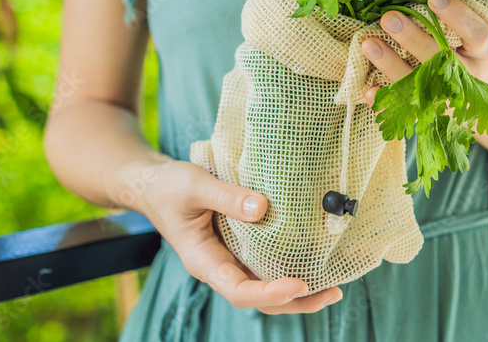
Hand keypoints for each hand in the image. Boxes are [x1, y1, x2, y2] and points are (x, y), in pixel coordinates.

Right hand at [124, 157, 342, 313]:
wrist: (153, 185)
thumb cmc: (169, 186)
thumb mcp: (195, 185)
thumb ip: (227, 197)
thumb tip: (263, 208)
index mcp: (204, 261)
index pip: (239, 291)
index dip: (269, 293)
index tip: (298, 285)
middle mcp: (220, 267)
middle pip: (259, 299)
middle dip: (296, 302)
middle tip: (333, 293)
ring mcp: (231, 260)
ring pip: (265, 287)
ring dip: (298, 292)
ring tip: (334, 287)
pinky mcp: (240, 247)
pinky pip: (266, 265)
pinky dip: (290, 268)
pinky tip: (316, 262)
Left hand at [360, 0, 487, 101]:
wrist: (480, 106)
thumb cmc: (469, 56)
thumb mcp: (473, 37)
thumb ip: (454, 18)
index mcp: (481, 52)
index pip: (477, 33)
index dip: (458, 16)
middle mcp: (467, 77)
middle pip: (441, 58)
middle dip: (413, 38)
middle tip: (389, 17)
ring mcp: (447, 99)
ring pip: (419, 84)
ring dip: (391, 64)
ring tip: (368, 43)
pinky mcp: (428, 115)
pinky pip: (404, 110)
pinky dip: (385, 102)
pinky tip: (368, 90)